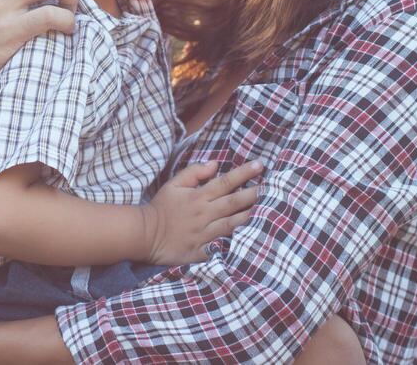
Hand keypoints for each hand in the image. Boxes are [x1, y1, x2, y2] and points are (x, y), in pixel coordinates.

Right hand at [139, 159, 262, 264]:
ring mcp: (204, 234)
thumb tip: (215, 164)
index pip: (225, 182)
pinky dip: (235, 242)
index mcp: (198, 196)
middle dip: (253, 194)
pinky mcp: (202, 251)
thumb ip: (194, 172)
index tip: (260, 165)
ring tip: (267, 210)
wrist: (145, 234)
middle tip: (270, 188)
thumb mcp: (174, 184)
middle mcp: (204, 214)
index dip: (244, 173)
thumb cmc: (161, 208)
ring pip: (232, 224)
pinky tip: (249, 238)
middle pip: (233, 202)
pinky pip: (222, 246)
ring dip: (249, 216)